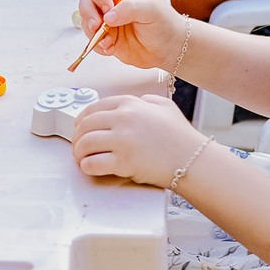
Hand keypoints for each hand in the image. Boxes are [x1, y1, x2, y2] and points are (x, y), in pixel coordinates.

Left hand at [73, 92, 201, 186]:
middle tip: (78, 146)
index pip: (94, 108)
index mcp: (131, 104)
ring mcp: (123, 140)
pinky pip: (92, 163)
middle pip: (85, 126)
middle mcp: (124, 118)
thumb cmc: (181, 138)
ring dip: (78, 153)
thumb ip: (147, 101)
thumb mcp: (165, 107)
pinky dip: (86, 167)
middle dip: (76, 138)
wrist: (193, 160)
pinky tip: (89, 168)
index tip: (79, 128)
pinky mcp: (124, 161)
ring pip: (84, 143)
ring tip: (82, 159)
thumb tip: (137, 102)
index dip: (82, 120)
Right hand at [77, 0, 183, 71]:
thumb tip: (108, 16)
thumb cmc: (165, 24)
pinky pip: (90, 37)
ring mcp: (106, 18)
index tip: (108, 8)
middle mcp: (112, 0)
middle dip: (88, 12)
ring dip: (92, 31)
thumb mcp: (153, 10)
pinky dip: (96, 44)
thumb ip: (130, 8)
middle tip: (97, 26)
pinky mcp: (104, 35)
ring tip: (109, 41)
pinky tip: (110, 48)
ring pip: (85, 18)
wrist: (168, 49)